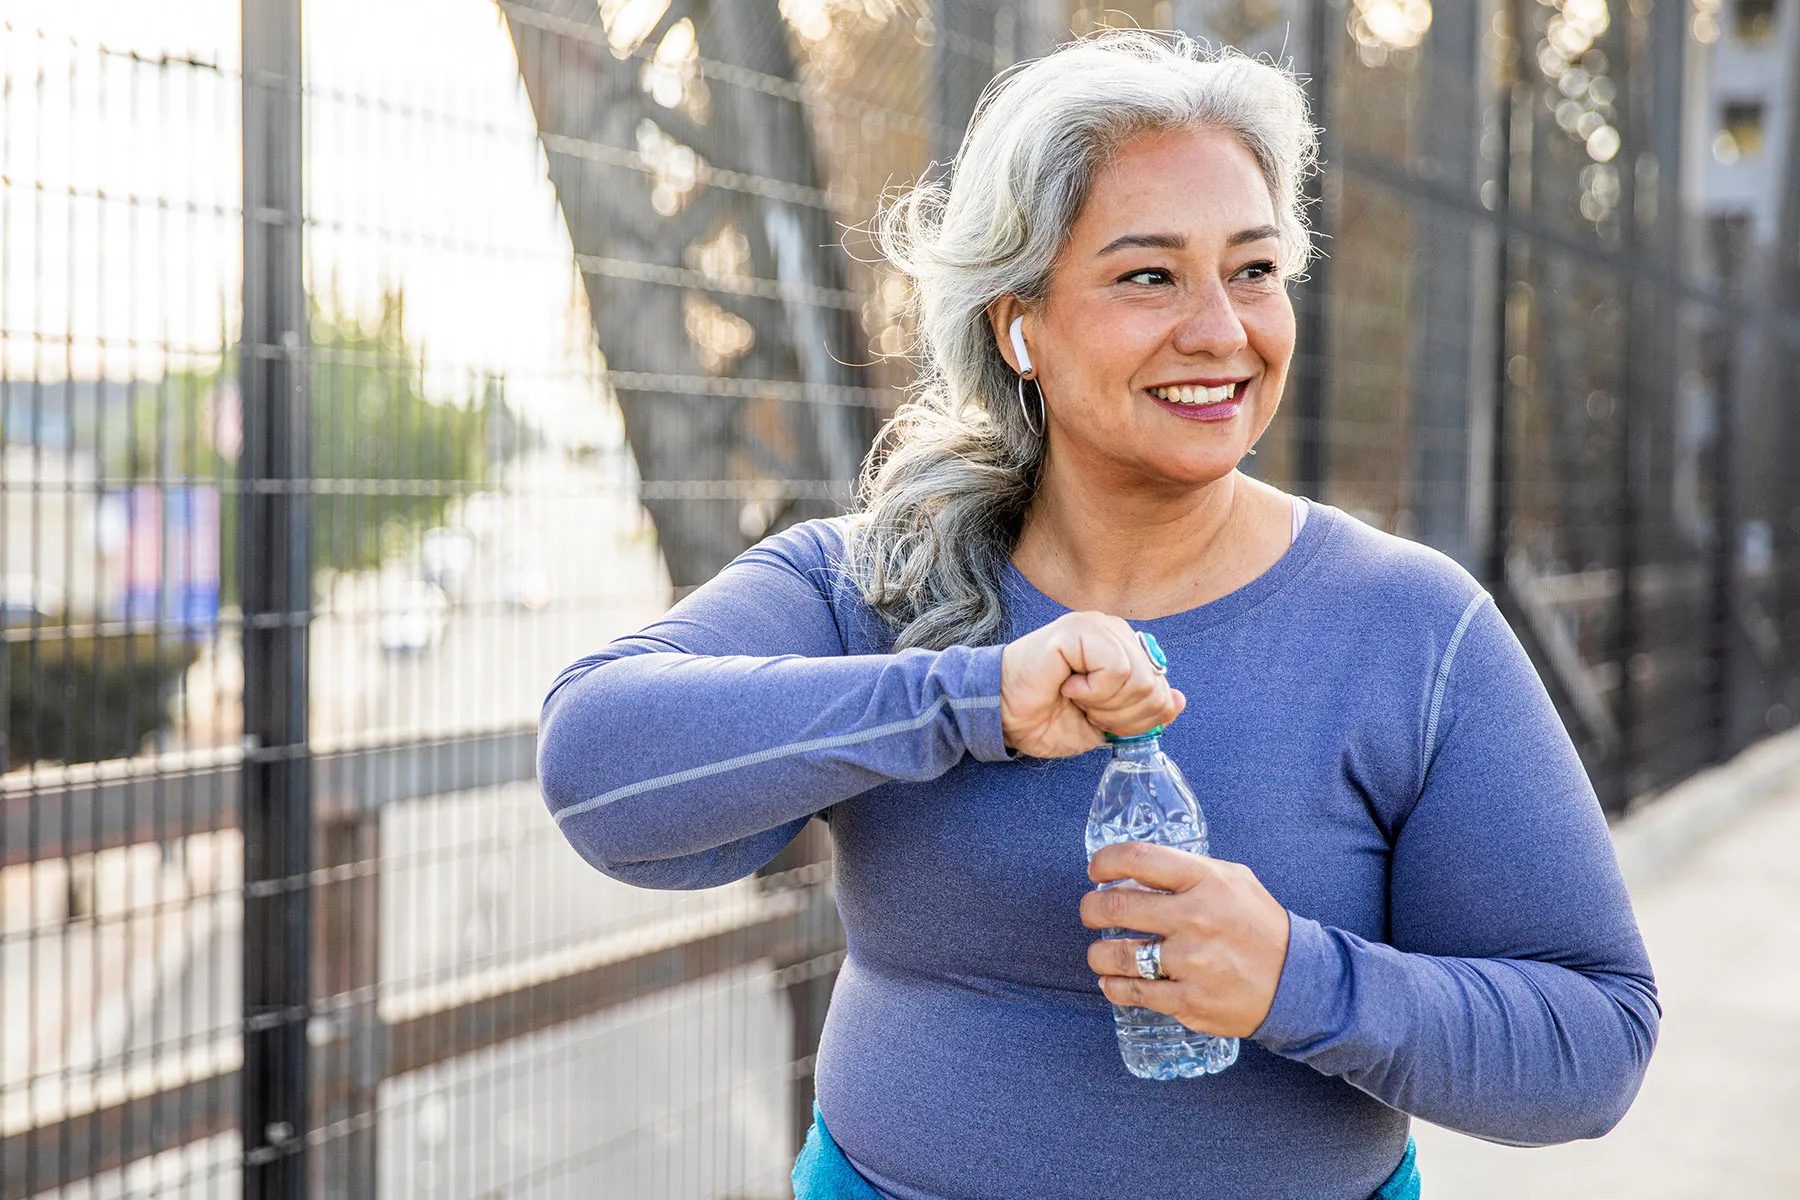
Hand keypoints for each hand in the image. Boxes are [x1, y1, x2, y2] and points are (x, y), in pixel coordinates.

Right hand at [999, 611, 1184, 757]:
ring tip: (1076, 697)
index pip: (1163, 688)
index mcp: (1125, 649)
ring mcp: (1097, 626)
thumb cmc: (1047, 716)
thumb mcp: (1106, 724)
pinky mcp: (1078, 629)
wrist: (1003, 716)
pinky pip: (1116, 669)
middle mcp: (1115, 632)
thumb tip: (1178, 700)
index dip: (1138, 718)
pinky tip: (1068, 685)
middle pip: (1155, 686)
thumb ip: (1143, 712)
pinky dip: (1093, 691)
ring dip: (1105, 704)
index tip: (1102, 722)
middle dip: (1122, 715)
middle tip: (1087, 711)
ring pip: (1139, 678)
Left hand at [1081, 842, 1290, 1038]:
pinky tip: (1112, 981)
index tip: (1096, 870)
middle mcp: (1196, 918)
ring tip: (1100, 952)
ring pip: (1117, 954)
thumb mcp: (1233, 880)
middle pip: (1115, 906)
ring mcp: (1191, 962)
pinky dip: (1114, 986)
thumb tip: (1137, 866)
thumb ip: (1189, 869)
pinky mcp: (1189, 1000)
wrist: (1297, 981)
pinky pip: (1133, 992)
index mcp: (1206, 881)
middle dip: (1090, 908)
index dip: (1105, 861)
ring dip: (1097, 953)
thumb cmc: (1258, 925)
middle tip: (1090, 911)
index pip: (1138, 859)